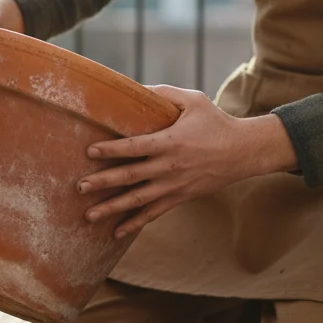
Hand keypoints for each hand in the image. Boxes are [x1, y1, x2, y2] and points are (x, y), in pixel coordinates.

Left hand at [76, 85, 298, 238]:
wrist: (243, 152)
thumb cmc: (216, 122)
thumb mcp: (193, 100)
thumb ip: (164, 94)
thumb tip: (136, 90)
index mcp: (170, 141)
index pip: (135, 146)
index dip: (111, 149)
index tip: (89, 152)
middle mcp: (169, 167)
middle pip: (130, 176)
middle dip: (103, 183)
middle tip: (79, 188)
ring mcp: (174, 185)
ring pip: (138, 200)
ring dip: (112, 208)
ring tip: (89, 215)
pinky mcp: (179, 197)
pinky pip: (153, 213)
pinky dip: (135, 223)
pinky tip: (116, 232)